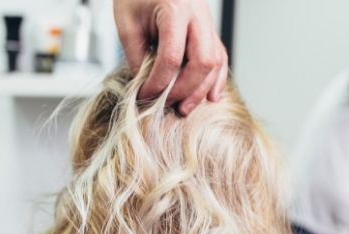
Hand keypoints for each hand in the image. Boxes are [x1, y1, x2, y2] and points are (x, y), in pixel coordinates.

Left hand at [114, 0, 228, 114]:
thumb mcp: (127, 23)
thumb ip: (136, 55)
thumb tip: (147, 87)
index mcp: (175, 9)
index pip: (171, 57)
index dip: (158, 82)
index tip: (144, 94)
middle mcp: (197, 15)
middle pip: (202, 62)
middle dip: (184, 89)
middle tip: (166, 104)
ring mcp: (207, 22)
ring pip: (215, 62)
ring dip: (201, 89)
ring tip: (184, 108)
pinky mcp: (210, 29)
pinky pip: (220, 57)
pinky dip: (216, 79)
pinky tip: (210, 97)